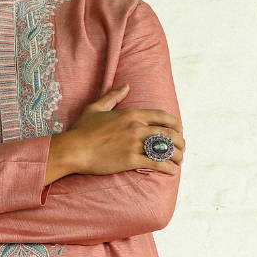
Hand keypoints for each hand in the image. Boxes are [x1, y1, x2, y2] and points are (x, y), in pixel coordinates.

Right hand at [44, 84, 182, 183]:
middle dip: (179, 141)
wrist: (74, 149)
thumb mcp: (96, 108)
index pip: (162, 116)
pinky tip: (171, 171)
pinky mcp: (130, 160)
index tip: (178, 129)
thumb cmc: (82, 129)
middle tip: (182, 147)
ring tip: (179, 160)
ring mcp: (134, 144)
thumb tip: (125, 86)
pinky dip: (166, 167)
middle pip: (168, 133)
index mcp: (131, 114)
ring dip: (176, 155)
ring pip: (164, 148)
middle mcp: (136, 128)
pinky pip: (154, 163)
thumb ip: (113, 96)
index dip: (175, 123)